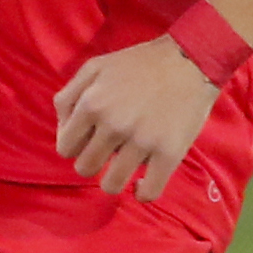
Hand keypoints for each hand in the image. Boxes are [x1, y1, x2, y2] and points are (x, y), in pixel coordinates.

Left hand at [53, 35, 225, 200]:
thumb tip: (62, 129)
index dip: (75, 145)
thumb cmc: (139, 63)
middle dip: (93, 161)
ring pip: (111, 184)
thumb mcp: (94, 67)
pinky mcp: (169, 154)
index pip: (65, 147)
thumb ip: (69, 96)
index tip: (89, 140)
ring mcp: (141, 142)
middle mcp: (113, 126)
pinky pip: (149, 192)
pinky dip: (143, 193)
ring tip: (124, 167)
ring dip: (113, 180)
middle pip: (85, 168)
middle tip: (108, 151)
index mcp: (91, 104)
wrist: (190, 59)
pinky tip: (142, 185)